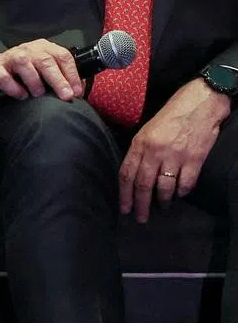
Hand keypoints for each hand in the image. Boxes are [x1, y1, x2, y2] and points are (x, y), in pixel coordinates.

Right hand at [0, 39, 84, 102]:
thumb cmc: (20, 74)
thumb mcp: (42, 73)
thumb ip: (60, 78)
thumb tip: (78, 90)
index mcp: (43, 48)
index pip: (62, 56)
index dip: (72, 74)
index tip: (77, 92)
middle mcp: (27, 50)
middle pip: (45, 60)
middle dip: (57, 79)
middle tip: (65, 96)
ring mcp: (9, 57)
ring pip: (23, 63)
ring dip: (34, 80)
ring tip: (38, 94)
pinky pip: (3, 75)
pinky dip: (13, 87)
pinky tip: (20, 95)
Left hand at [118, 79, 230, 221]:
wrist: (199, 104)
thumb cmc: (171, 115)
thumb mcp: (147, 130)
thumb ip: (140, 151)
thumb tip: (134, 174)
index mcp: (140, 143)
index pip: (126, 173)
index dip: (124, 194)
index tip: (124, 208)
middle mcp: (154, 151)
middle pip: (143, 184)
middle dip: (140, 204)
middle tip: (140, 218)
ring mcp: (175, 156)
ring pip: (164, 187)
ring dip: (162, 201)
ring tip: (161, 207)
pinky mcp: (194, 159)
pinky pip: (185, 183)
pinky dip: (182, 192)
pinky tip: (179, 195)